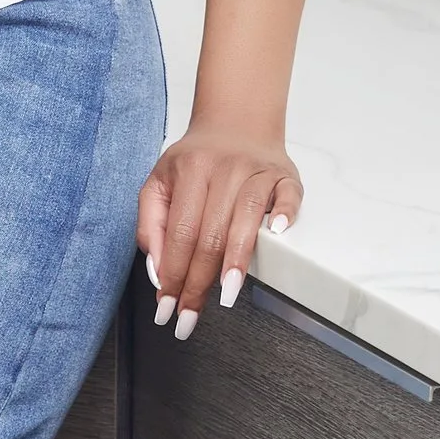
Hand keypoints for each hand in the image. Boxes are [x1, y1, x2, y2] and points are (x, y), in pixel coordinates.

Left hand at [136, 125, 298, 340]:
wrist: (236, 121)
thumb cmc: (196, 160)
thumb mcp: (160, 183)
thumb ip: (150, 225)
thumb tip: (158, 271)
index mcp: (189, 170)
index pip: (178, 233)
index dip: (172, 273)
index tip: (167, 307)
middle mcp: (224, 169)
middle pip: (210, 234)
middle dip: (198, 283)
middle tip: (190, 317)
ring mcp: (257, 171)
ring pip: (245, 220)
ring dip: (236, 262)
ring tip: (225, 296)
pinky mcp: (285, 175)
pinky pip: (288, 197)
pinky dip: (284, 215)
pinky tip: (275, 236)